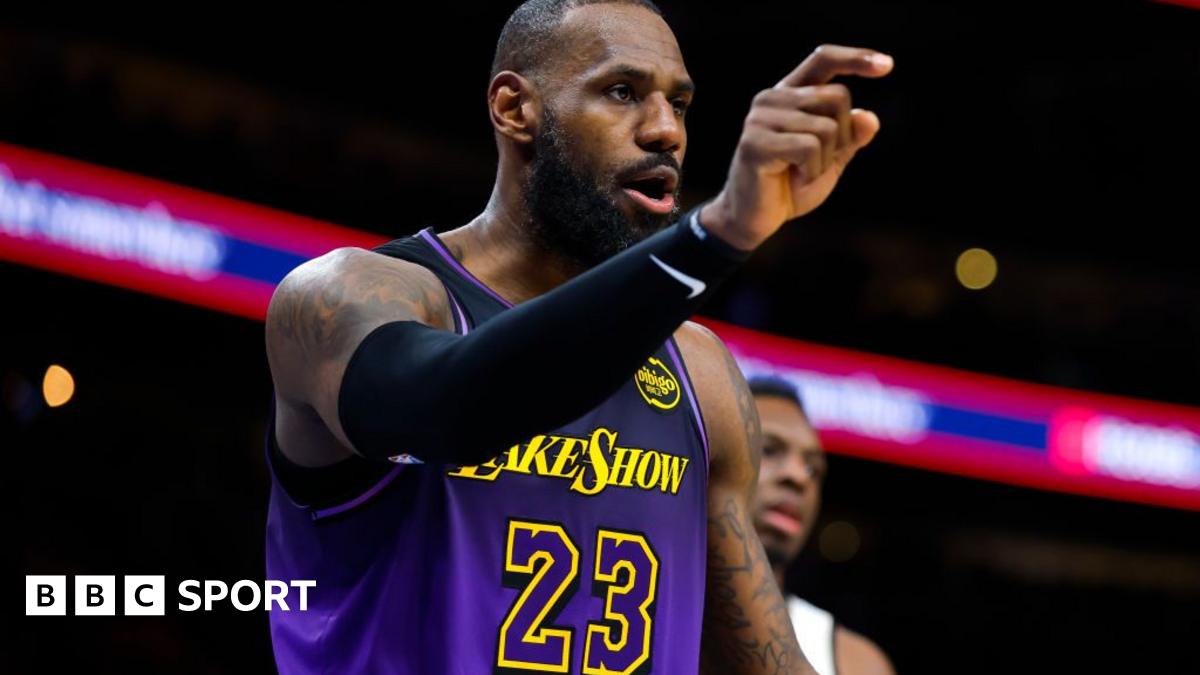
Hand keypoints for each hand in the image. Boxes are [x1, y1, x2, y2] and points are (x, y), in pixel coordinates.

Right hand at [701, 45, 892, 249]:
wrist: (755, 219)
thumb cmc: (791, 186)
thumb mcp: (831, 159)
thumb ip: (850, 137)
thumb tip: (869, 118)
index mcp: (789, 94)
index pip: (823, 59)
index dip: (856, 58)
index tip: (888, 66)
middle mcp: (772, 98)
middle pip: (837, 97)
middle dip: (842, 136)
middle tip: (818, 163)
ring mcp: (760, 118)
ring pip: (827, 127)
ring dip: (825, 161)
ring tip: (801, 174)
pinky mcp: (755, 142)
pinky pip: (809, 147)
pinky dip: (812, 171)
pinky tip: (794, 179)